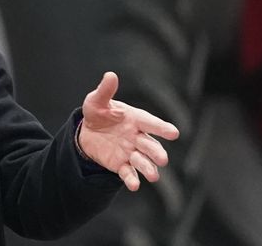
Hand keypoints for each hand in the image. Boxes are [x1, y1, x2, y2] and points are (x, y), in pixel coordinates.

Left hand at [76, 71, 180, 190]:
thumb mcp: (97, 101)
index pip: (150, 122)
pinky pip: (128, 173)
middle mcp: (136, 136)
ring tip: (153, 176)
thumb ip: (105, 91)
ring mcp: (130, 152)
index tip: (174, 133)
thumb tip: (110, 75)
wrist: (87, 133)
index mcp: (135, 119)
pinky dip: (132, 179)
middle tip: (163, 160)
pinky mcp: (121, 165)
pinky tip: (134, 185)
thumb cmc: (98, 113)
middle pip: (150, 145)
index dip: (162, 128)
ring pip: (143, 161)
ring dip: (148, 168)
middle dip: (156, 152)